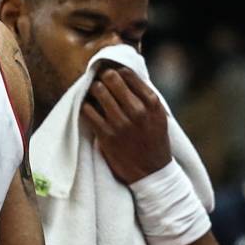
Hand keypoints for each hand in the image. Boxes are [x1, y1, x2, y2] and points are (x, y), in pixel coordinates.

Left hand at [83, 65, 171, 184]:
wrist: (152, 173)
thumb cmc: (154, 141)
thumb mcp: (159, 115)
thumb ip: (145, 96)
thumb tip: (126, 74)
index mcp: (152, 102)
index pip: (127, 73)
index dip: (115, 71)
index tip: (111, 75)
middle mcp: (137, 110)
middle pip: (110, 78)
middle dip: (103, 78)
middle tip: (101, 84)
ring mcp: (121, 123)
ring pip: (97, 91)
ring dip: (93, 91)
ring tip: (94, 96)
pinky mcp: (106, 136)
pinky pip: (87, 110)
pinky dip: (85, 106)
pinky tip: (89, 109)